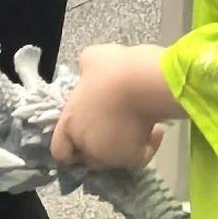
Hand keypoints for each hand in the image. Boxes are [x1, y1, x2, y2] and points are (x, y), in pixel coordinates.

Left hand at [52, 46, 166, 170]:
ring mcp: (111, 155)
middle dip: (97, 145)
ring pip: (114, 159)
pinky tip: (157, 130)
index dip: (69, 144)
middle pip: (87, 157)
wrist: (143, 83)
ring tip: (136, 124)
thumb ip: (86, 71)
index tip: (83, 131)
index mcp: (71, 124)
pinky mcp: (135, 157)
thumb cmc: (112, 69)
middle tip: (111, 126)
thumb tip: (88, 71)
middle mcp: (88, 146)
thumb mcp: (91, 59)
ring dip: (122, 146)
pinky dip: (148, 147)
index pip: (60, 150)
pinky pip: (140, 158)